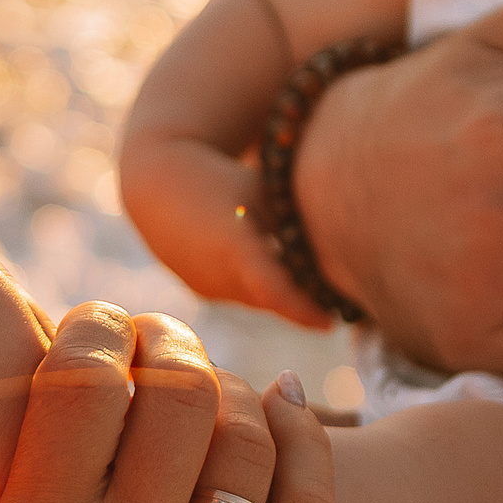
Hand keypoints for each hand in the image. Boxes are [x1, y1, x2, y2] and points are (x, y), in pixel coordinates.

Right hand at [0, 305, 335, 502]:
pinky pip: (311, 500)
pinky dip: (302, 435)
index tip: (88, 322)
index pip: (80, 383)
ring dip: (225, 382)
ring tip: (200, 374)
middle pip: (175, 391)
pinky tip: (280, 402)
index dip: (90, 328)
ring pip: (245, 435)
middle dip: (162, 340)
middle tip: (149, 337)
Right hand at [116, 133, 327, 330]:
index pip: (274, 291)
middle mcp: (218, 275)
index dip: (302, 310)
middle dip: (304, 302)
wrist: (158, 185)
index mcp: (234, 247)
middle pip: (273, 299)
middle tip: (342, 299)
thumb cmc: (222, 179)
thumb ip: (296, 220)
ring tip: (315, 283)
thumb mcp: (264, 192)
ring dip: (284, 295)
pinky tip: (279, 270)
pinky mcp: (203, 290)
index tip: (331, 323)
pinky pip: (242, 295)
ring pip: (258, 299)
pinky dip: (262, 287)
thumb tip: (344, 240)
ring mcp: (208, 286)